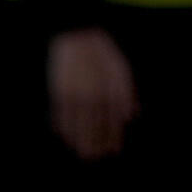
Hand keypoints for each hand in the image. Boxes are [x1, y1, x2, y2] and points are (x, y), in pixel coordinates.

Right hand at [49, 27, 138, 159]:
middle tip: (92, 158)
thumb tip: (131, 115)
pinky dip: (61, 124)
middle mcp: (93, 96)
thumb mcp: (120, 69)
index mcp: (110, 91)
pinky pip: (60, 111)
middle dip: (94, 143)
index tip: (110, 151)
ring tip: (78, 151)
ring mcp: (75, 93)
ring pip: (77, 122)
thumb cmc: (101, 52)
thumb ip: (126, 93)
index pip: (112, 121)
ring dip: (78, 138)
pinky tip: (62, 134)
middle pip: (94, 126)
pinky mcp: (59, 89)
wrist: (76, 34)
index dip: (111, 137)